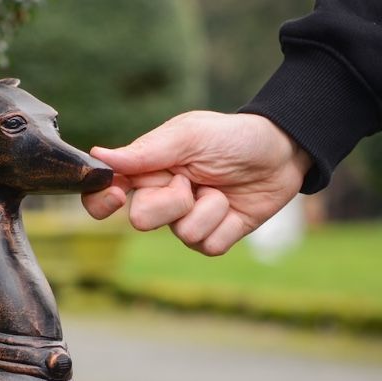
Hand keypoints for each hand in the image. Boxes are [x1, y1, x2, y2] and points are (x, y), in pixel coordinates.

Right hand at [82, 111, 312, 255]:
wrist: (282, 152)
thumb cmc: (232, 137)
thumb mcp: (189, 136)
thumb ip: (146, 151)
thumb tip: (99, 156)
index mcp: (148, 170)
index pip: (104, 193)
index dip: (101, 201)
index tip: (118, 195)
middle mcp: (162, 198)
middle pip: (142, 219)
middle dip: (170, 201)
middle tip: (190, 181)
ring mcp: (187, 221)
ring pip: (182, 233)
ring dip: (207, 209)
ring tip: (221, 188)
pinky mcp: (213, 237)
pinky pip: (208, 245)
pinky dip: (225, 224)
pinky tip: (234, 206)